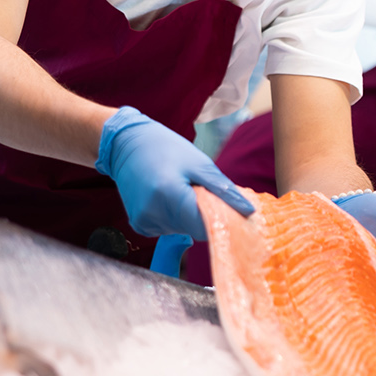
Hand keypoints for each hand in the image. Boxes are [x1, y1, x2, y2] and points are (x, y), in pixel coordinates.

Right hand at [96, 106, 253, 241]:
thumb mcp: (200, 163)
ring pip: (183, 230)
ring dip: (189, 215)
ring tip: (181, 189)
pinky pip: (168, 228)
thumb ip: (223, 190)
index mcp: (170, 196)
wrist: (127, 144)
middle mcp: (154, 214)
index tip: (230, 211)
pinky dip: (175, 217)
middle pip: (195, 229)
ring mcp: (144, 222)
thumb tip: (247, 211)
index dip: (221, 220)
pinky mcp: (139, 226)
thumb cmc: (166, 148)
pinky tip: (168, 197)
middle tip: (201, 189)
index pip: (206, 226)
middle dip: (205, 214)